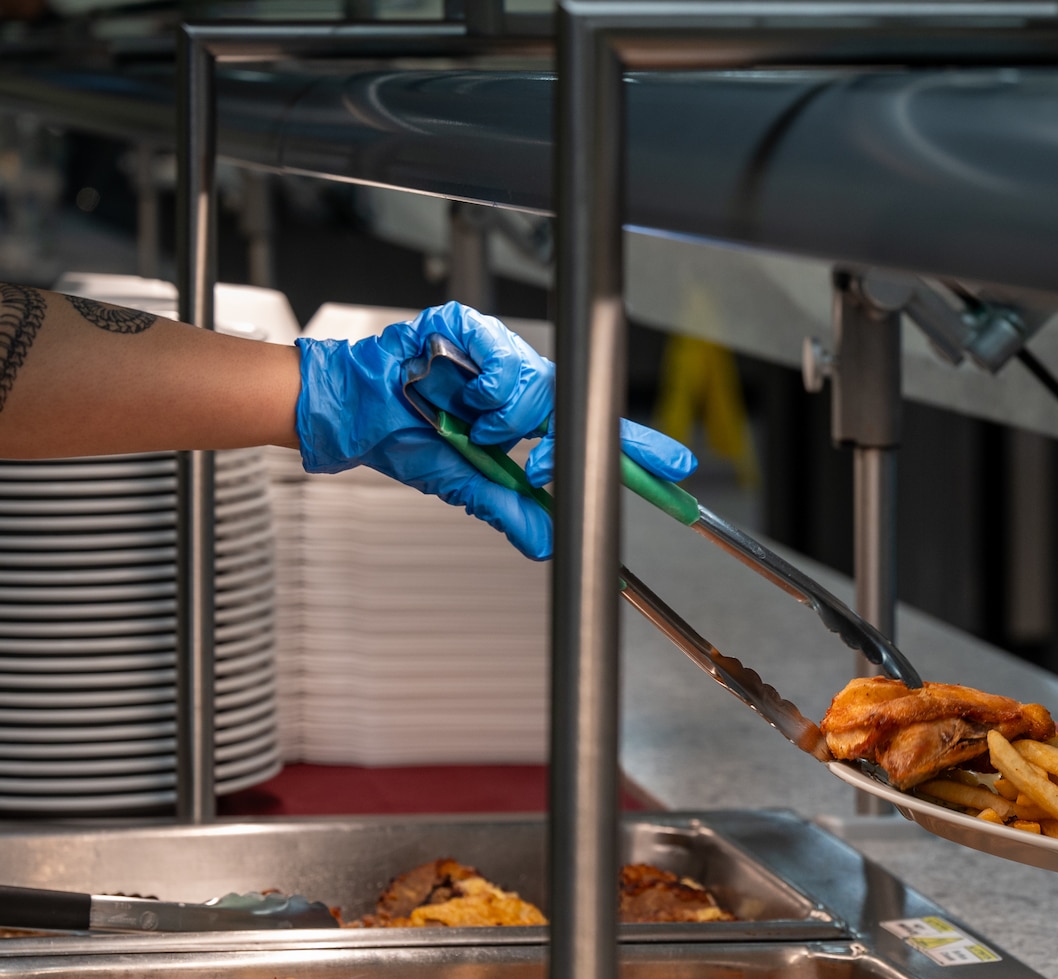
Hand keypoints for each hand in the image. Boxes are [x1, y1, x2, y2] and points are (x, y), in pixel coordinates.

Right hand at [294, 303, 695, 560]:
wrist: (351, 413)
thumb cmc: (402, 437)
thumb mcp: (464, 483)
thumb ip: (507, 508)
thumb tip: (547, 543)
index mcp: (526, 419)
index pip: (595, 431)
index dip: (638, 448)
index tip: (679, 468)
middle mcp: (519, 383)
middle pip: (580, 403)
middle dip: (577, 441)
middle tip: (551, 464)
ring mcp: (497, 353)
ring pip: (542, 383)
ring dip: (516, 419)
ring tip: (482, 431)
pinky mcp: (469, 328)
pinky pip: (506, 357)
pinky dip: (493, 390)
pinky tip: (472, 403)